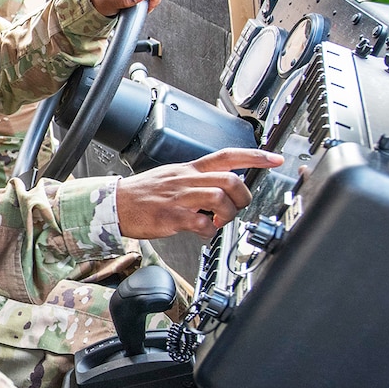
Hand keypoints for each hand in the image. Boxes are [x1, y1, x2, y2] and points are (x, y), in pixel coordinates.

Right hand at [115, 148, 284, 239]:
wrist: (113, 204)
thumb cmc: (141, 194)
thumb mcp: (171, 176)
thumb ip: (196, 179)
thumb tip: (220, 187)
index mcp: (188, 169)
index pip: (227, 155)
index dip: (255, 156)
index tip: (275, 159)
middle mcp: (186, 180)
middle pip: (231, 180)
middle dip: (243, 197)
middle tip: (237, 207)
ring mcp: (179, 198)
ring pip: (220, 198)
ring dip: (228, 214)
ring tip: (218, 221)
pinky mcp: (171, 216)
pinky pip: (202, 223)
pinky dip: (209, 231)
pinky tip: (203, 231)